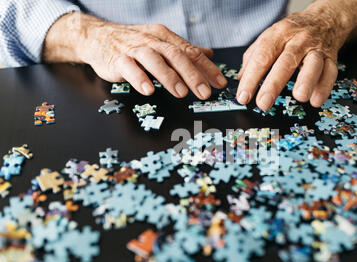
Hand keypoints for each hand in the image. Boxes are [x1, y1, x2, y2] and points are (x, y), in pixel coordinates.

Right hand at [44, 13, 226, 98]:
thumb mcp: (161, 43)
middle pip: (175, 55)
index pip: (191, 52)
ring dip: (169, 77)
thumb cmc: (134, 43)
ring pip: (154, 59)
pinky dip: (139, 78)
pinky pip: (129, 68)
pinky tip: (148, 90)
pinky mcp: (117, 60)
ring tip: (181, 93)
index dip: (207, 68)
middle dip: (192, 75)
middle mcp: (152, 41)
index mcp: (165, 38)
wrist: (99, 37)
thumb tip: (209, 54)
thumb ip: (184, 50)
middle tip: (205, 92)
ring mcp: (134, 49)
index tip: (220, 83)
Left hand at [236, 0, 356, 108]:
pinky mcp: (331, 58)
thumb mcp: (269, 38)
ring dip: (306, 81)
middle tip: (263, 102)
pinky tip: (315, 100)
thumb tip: (241, 79)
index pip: (262, 57)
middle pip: (286, 62)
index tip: (243, 96)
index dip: (251, 78)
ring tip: (299, 97)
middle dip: (273, 84)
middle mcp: (298, 40)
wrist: (324, 20)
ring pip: (313, 64)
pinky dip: (324, 87)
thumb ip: (253, 58)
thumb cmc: (292, 33)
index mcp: (278, 35)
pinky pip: (330, 73)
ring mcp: (316, 49)